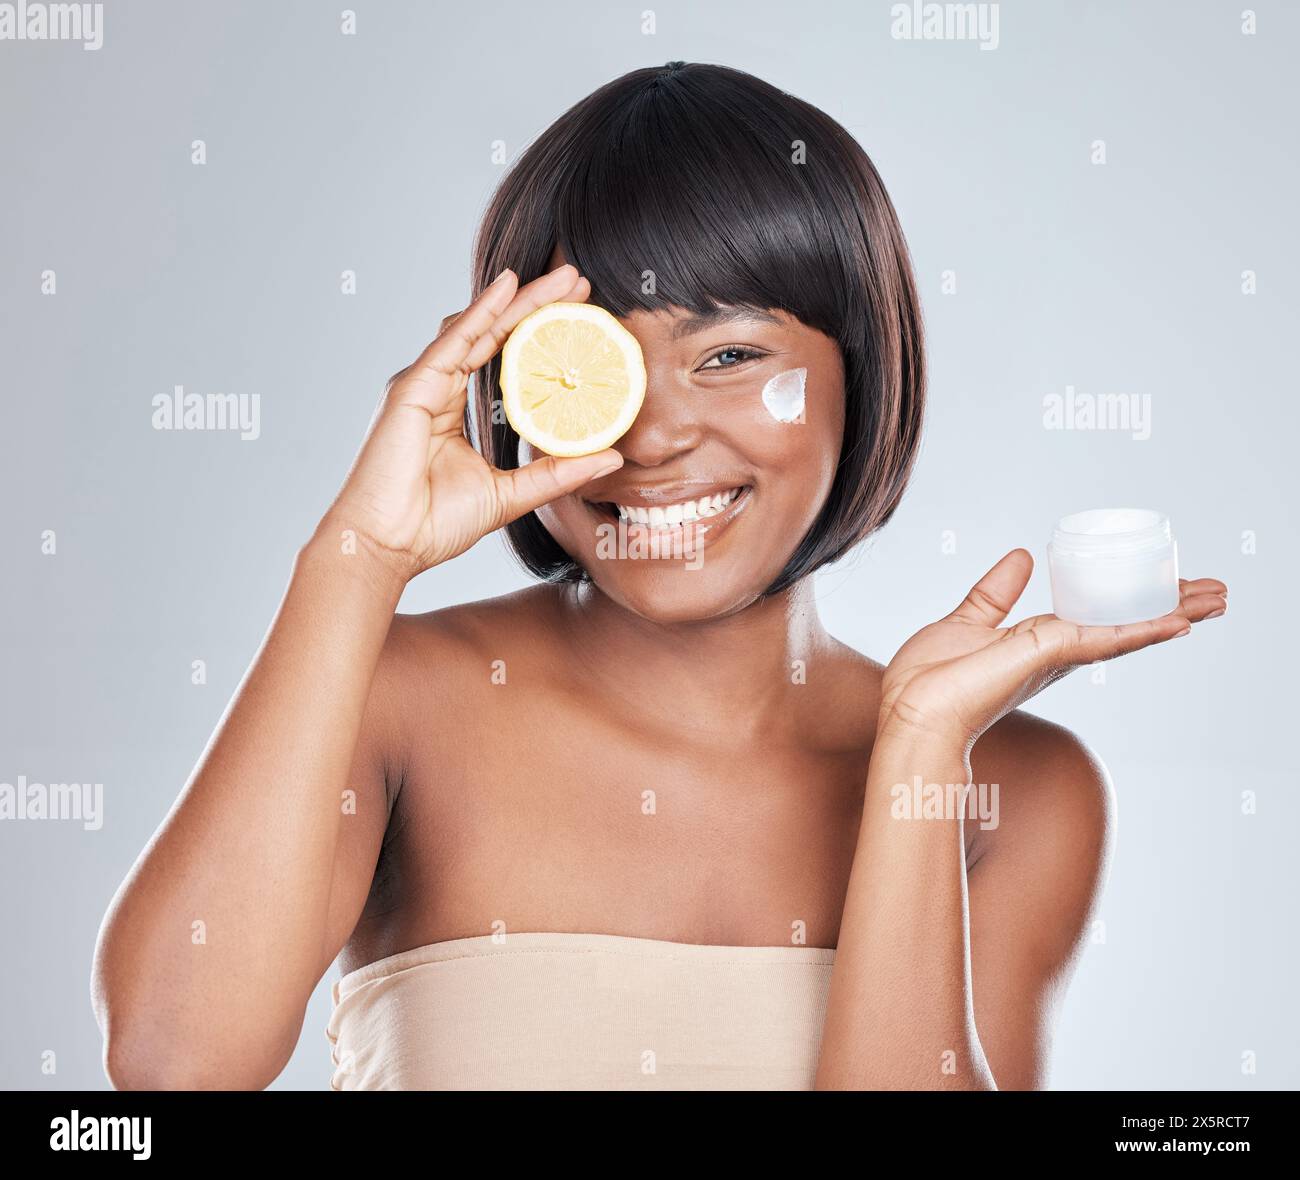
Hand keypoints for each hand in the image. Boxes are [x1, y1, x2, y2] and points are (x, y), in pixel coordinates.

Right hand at [322, 263, 622, 580]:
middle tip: (579, 279)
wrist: (389, 545)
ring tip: (562, 278)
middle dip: (538, 304)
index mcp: (454, 410)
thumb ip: (556, 473)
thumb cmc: (434, 525)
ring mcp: (424, 384)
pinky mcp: (413, 388)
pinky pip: (455, 340)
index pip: (503, 358)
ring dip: (521, 299)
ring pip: (479, 328)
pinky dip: (483, 311)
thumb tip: (612, 459)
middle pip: (494, 333)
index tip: (581, 315)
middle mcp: (438, 389)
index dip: (540, 333)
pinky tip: (510, 287)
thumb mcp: (511, 495)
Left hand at [877, 549, 1227, 750]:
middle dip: (1170, 607)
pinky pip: (1106, 638)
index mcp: (1039, 643)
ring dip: (1174, 612)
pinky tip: (1179, 620)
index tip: (1169, 588)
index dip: (1135, 605)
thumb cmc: (928, 682)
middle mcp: (1056, 652)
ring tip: (1218, 598)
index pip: (1099, 619)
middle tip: (1215, 592)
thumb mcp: (969, 619)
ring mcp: (1056, 655)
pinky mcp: (1048, 653)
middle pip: (1125, 625)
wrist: (912, 712)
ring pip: (1127, 630)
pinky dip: (1144, 629)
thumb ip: (997, 593)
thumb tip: (1021, 557)